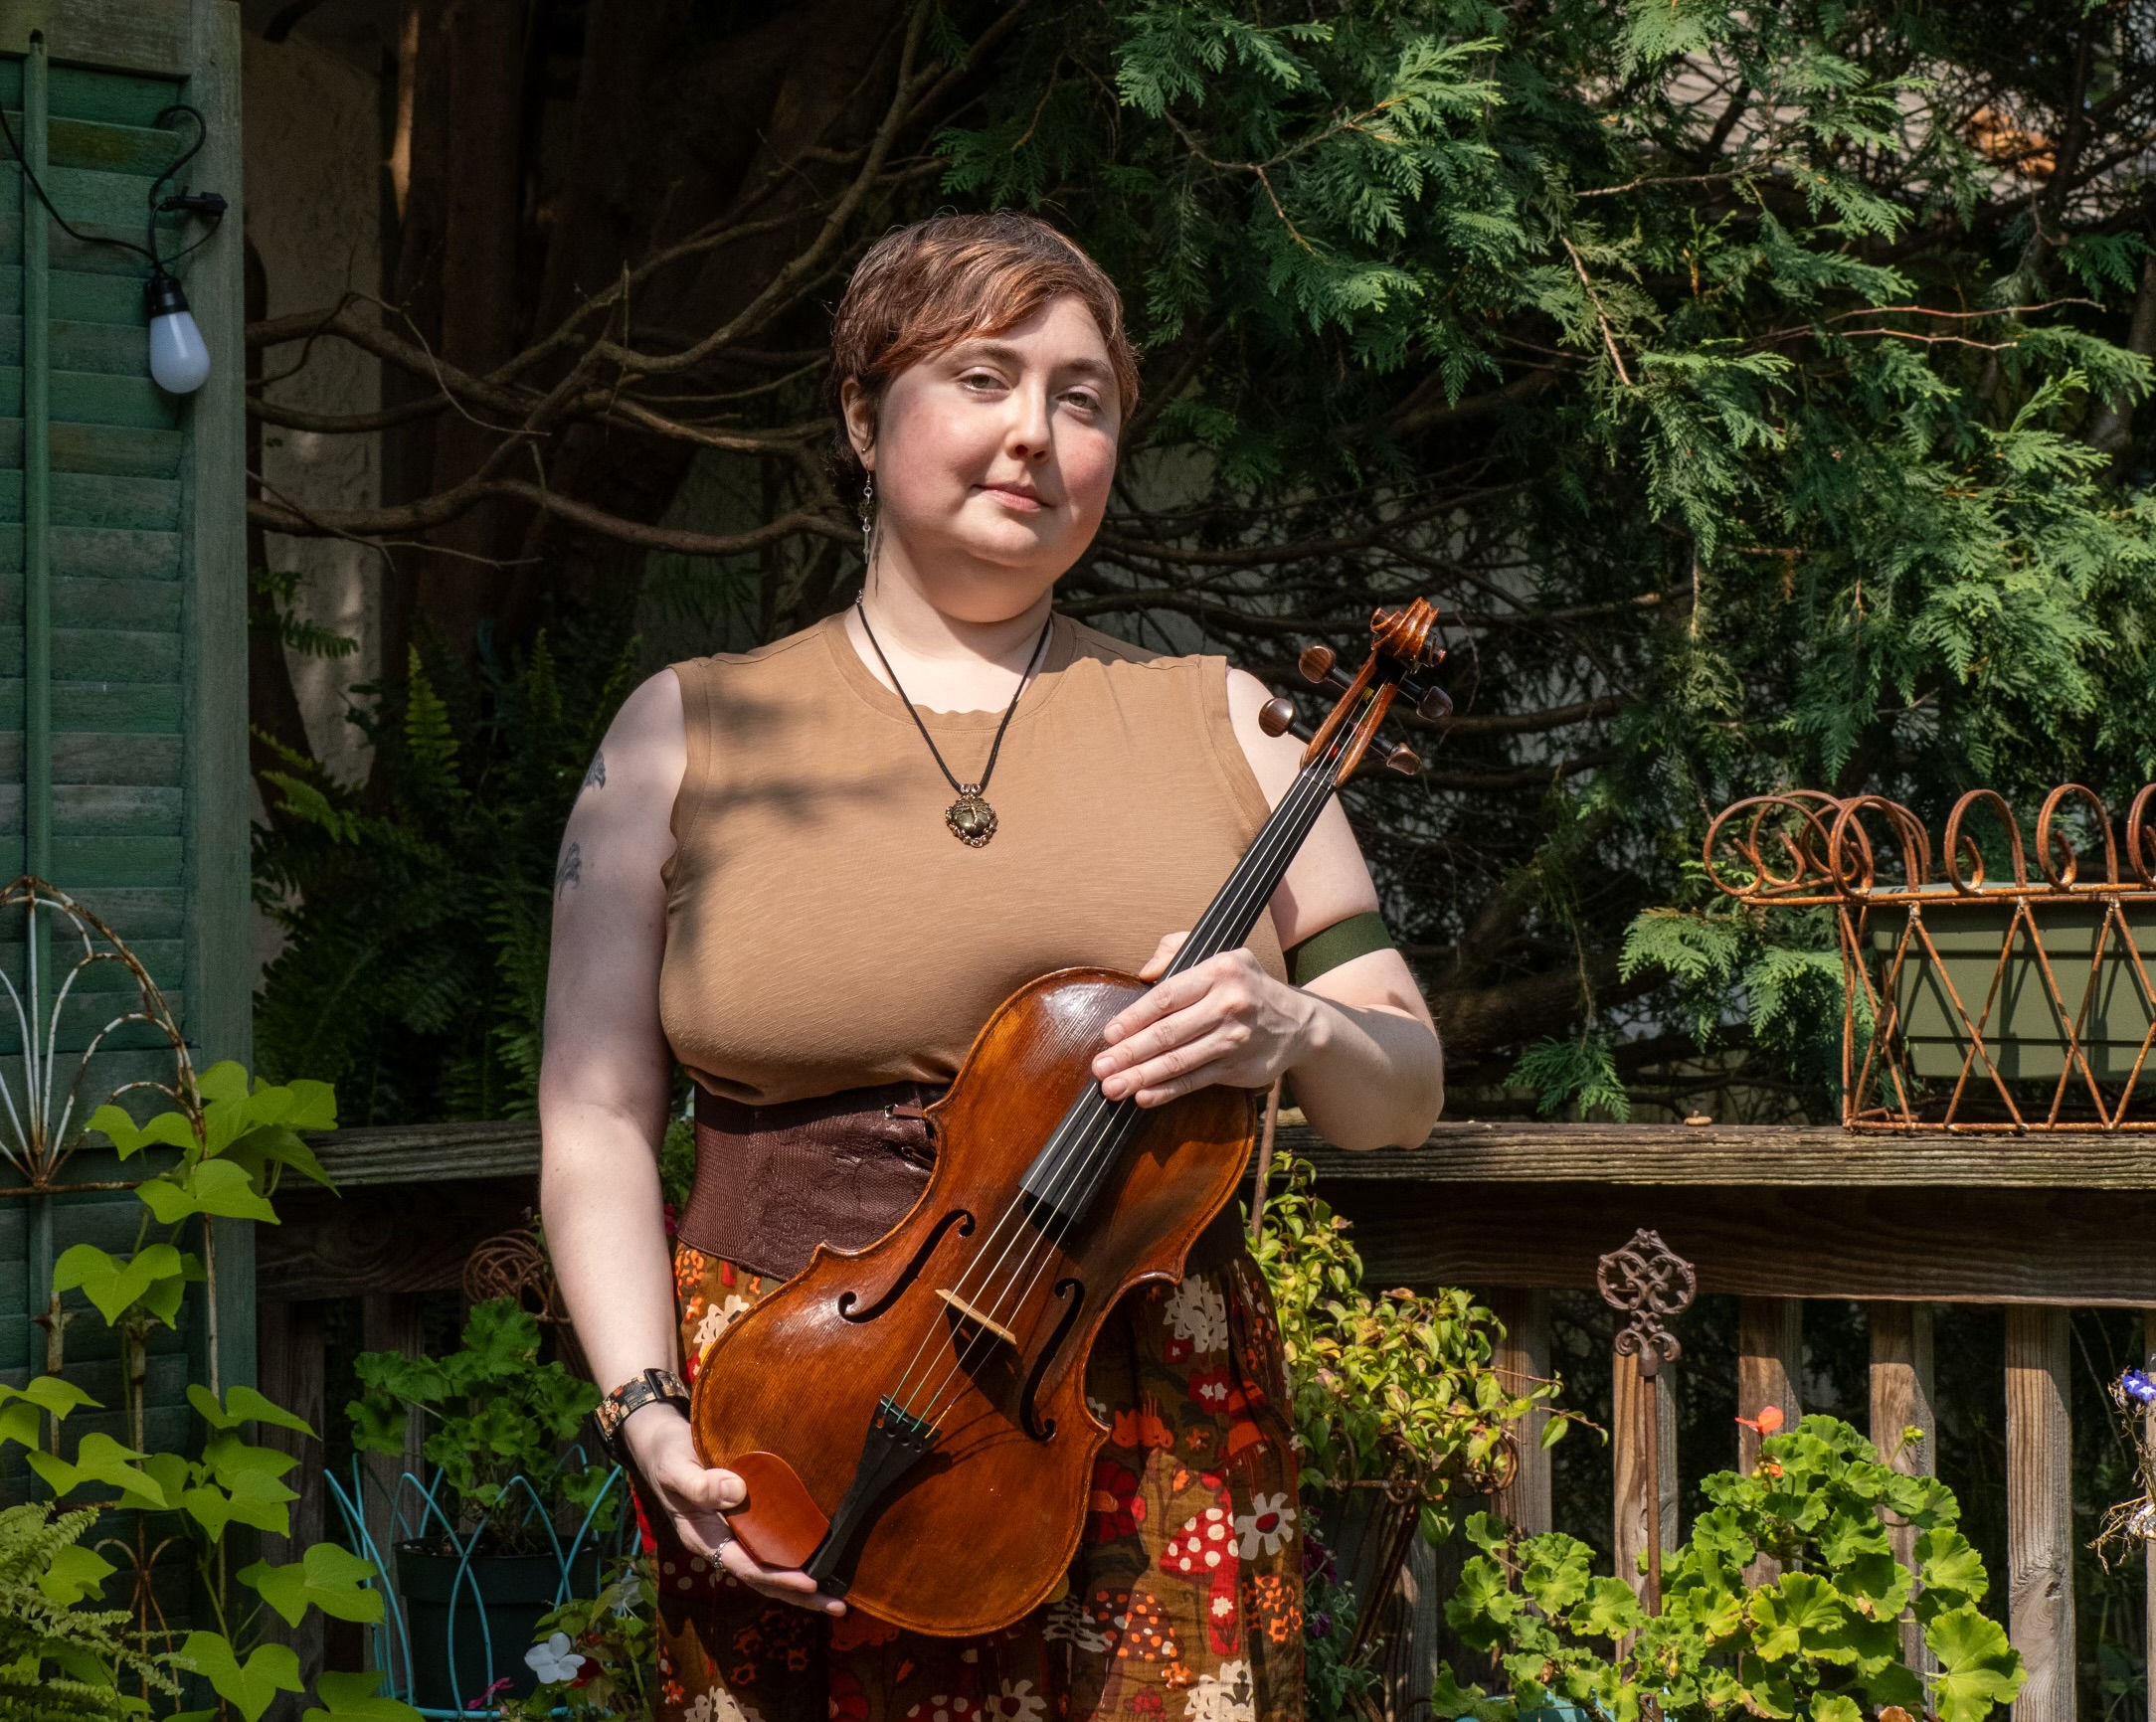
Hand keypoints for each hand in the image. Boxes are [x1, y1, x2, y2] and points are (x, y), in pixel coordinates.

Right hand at [622, 1406, 845, 1614]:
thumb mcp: (677, 1469)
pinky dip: (794, 1555)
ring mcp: (732, 1534)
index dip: (779, 1578)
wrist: (660, 1443)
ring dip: (800, 1582)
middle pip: (762, 1578)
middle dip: (799, 1594)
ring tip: (837, 1594)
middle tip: (839, 1606)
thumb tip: (737, 1492)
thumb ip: (701, 1485)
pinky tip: (819, 1558)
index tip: (811, 1583)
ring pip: (769, 1566)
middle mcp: (721, 1543)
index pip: (747, 1567)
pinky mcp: (743, 1519)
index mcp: (704, 1539)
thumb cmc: (667, 1456)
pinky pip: (770, 1543)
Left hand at [1091, 933, 1320, 1105]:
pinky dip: (1167, 1092)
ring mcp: (1234, 1040)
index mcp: (1220, 971)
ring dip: (1140, 1077)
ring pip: (1178, 1062)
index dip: (1134, 1017)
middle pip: (1168, 1033)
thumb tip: (1145, 972)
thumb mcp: (1222, 955)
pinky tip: (1143, 1097)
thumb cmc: (1246, 986)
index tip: (1109, 1034)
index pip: (1167, 997)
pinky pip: (1195, 1081)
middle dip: (1129, 1053)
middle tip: (1100, 1067)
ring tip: (1112, 1087)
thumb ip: (1177, 950)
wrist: (1299, 1023)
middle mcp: (1228, 1005)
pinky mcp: (1238, 1068)